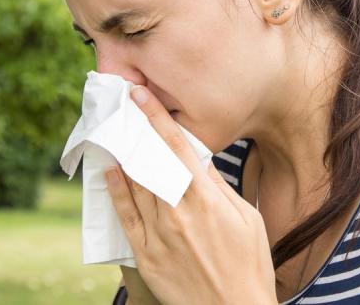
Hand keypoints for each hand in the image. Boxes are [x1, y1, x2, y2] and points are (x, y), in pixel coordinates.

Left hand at [104, 85, 277, 304]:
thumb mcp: (246, 219)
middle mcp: (178, 211)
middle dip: (135, 129)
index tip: (140, 95)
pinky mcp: (146, 255)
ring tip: (114, 131)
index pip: (176, 146)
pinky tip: (110, 172)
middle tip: (121, 105)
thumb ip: (220, 188)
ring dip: (123, 154)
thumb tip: (200, 161)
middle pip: (149, 159)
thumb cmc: (249, 265)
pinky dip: (116, 191)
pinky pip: (126, 217)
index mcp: (206, 199)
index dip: (155, 116)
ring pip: (135, 183)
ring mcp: (159, 234)